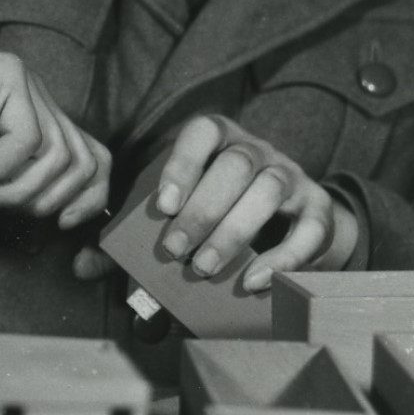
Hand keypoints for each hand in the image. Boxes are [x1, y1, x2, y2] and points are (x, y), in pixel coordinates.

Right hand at [0, 22, 110, 227]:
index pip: (94, 160)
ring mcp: (21, 81)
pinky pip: (24, 139)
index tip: (62, 228)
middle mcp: (36, 95)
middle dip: (46, 202)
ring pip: (57, 155)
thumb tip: (69, 212)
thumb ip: (23, 187)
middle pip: (85, 161)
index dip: (90, 201)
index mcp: (34, 117)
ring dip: (14, 190)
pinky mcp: (2, 76)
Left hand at [148, 115, 357, 290]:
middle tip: (176, 250)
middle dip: (202, 210)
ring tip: (205, 267)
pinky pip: (308, 229)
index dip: (182, 165)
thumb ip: (152, 224)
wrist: (291, 219)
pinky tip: (252, 281)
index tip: (163, 206)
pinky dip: (281, 258)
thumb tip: (94, 262)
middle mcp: (259, 151)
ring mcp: (292, 176)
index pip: (204, 132)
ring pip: (269, 190)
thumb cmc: (223, 209)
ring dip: (233, 233)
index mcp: (223, 139)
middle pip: (236, 165)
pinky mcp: (319, 209)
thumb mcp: (190, 203)